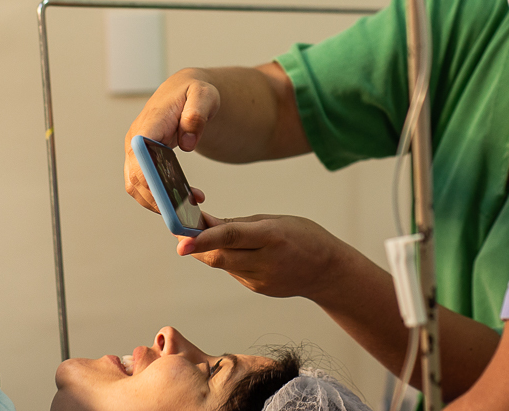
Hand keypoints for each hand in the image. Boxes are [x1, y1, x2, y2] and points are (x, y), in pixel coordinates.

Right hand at [124, 69, 215, 211]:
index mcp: (149, 122)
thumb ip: (197, 114)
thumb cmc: (194, 91)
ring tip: (190, 206)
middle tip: (186, 210)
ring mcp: (136, 151)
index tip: (166, 195)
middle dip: (158, 198)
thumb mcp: (205, 95)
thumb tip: (187, 143)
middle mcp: (136, 138)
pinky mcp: (142, 160)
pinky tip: (184, 199)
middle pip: (135, 177)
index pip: (139, 153)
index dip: (148, 176)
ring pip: (137, 186)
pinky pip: (144, 185)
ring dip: (159, 202)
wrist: (185, 91)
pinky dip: (160, 197)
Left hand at [177, 212, 349, 299]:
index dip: (203, 239)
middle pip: (219, 257)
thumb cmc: (303, 236)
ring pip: (223, 265)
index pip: (231, 237)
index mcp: (272, 237)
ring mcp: (261, 279)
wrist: (328, 271)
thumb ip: (240, 225)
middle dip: (196, 245)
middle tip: (179, 231)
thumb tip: (206, 223)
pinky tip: (232, 250)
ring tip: (200, 236)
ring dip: (209, 251)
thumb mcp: (275, 221)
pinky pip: (234, 271)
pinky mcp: (258, 288)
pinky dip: (227, 259)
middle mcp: (265, 261)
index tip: (181, 241)